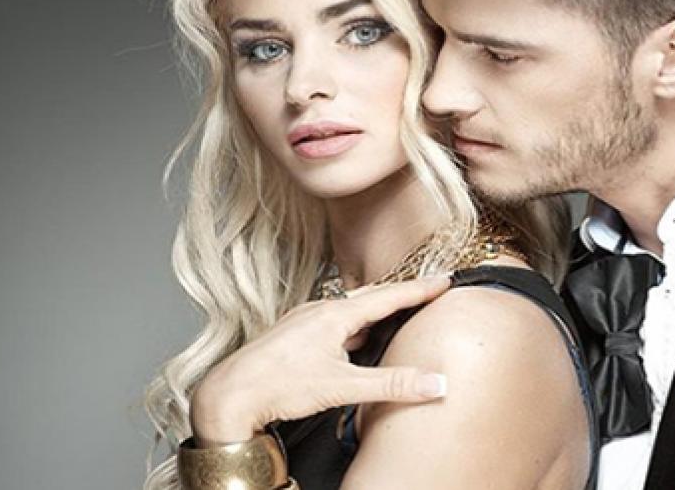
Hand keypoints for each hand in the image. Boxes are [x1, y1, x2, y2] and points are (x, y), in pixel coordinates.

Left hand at [189, 276, 451, 445]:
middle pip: (370, 296)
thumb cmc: (279, 387)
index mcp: (335, 315)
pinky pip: (332, 321)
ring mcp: (303, 321)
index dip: (419, 289)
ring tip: (395, 311)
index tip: (445, 278)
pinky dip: (353, 324)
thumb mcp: (342, 388)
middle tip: (427, 289)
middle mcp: (319, 311)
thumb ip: (391, 385)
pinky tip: (352, 340)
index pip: (389, 296)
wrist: (229, 396)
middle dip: (401, 293)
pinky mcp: (292, 336)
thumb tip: (437, 384)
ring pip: (349, 309)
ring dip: (374, 308)